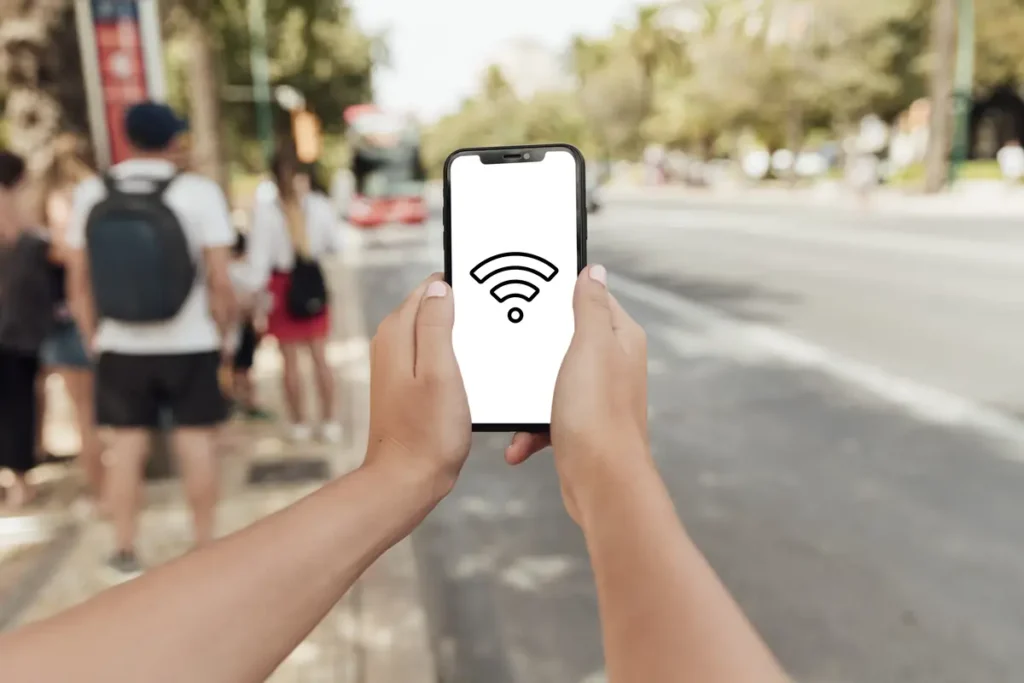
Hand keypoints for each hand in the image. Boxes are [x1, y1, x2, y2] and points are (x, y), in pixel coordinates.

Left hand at [364, 273, 470, 499]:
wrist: (407, 479)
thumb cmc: (428, 432)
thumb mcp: (440, 372)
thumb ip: (436, 324)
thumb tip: (439, 287)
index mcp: (397, 331)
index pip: (431, 287)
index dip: (461, 288)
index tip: (488, 298)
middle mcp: (390, 342)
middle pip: (432, 306)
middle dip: (461, 309)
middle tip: (493, 325)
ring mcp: (396, 363)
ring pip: (433, 330)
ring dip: (459, 334)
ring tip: (487, 348)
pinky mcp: (406, 382)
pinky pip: (433, 354)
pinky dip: (452, 356)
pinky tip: (471, 372)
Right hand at [505, 265, 647, 521]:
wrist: (601, 482)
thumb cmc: (597, 414)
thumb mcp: (590, 345)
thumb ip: (589, 305)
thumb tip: (593, 270)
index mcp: (619, 338)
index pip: (590, 297)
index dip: (559, 291)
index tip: (527, 287)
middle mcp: (611, 364)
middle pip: (563, 338)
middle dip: (533, 346)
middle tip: (509, 342)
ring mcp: (595, 396)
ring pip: (549, 380)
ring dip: (526, 394)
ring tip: (512, 404)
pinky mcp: (579, 425)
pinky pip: (545, 417)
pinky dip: (529, 428)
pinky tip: (519, 442)